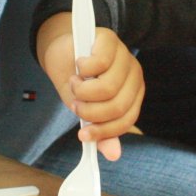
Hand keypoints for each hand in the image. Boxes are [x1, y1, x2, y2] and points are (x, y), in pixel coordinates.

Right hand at [35, 16, 143, 160]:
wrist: (61, 53)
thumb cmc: (77, 82)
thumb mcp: (86, 109)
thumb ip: (100, 129)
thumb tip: (113, 155)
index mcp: (133, 94)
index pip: (126, 120)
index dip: (104, 131)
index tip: (82, 135)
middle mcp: (134, 75)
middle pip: (117, 106)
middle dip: (90, 112)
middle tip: (76, 104)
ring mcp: (124, 56)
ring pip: (108, 88)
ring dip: (83, 91)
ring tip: (74, 85)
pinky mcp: (110, 40)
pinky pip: (98, 64)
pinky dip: (82, 70)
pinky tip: (78, 66)